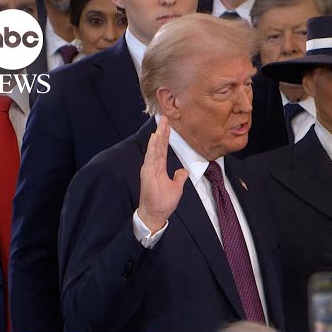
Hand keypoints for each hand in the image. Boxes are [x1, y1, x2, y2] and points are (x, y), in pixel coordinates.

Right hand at [138, 116, 188, 233]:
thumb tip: (183, 171)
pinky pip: (151, 157)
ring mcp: (150, 168)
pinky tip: (155, 137)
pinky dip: (153, 147)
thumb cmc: (163, 202)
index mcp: (160, 168)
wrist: (156, 214)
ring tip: (160, 123)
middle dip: (162, 131)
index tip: (167, 125)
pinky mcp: (147, 173)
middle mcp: (153, 166)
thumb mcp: (176, 187)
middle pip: (158, 145)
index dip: (165, 137)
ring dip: (158, 135)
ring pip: (154, 148)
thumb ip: (179, 177)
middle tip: (164, 117)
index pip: (162, 149)